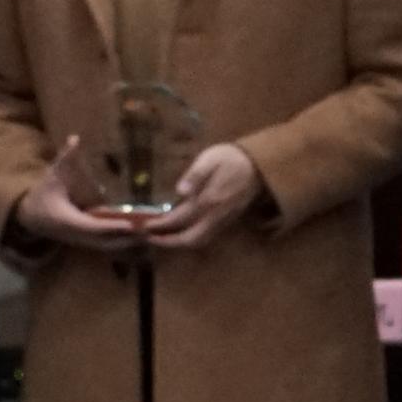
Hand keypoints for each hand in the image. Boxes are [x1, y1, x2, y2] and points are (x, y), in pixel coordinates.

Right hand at [6, 135, 152, 257]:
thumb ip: (64, 158)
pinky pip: (109, 245)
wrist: (29, 217)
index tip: (133, 224)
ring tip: (154, 234)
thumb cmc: (42, 194)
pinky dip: (125, 242)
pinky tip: (143, 236)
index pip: (96, 226)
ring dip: (130, 242)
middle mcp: (79, 234)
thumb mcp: (52, 175)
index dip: (114, 226)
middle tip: (154, 230)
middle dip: (130, 237)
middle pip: (108, 241)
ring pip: (110, 246)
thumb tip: (74, 138)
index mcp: (70, 220)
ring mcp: (83, 241)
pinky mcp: (87, 242)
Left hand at [140, 141, 269, 251]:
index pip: (180, 219)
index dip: (160, 225)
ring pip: (199, 241)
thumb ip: (195, 175)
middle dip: (168, 242)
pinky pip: (206, 236)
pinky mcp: (227, 220)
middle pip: (190, 239)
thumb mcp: (210, 159)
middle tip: (149, 237)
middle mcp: (216, 216)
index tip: (144, 226)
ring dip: (179, 243)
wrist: (258, 164)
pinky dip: (190, 238)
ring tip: (161, 238)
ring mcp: (223, 220)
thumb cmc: (230, 158)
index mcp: (209, 200)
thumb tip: (180, 191)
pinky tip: (180, 232)